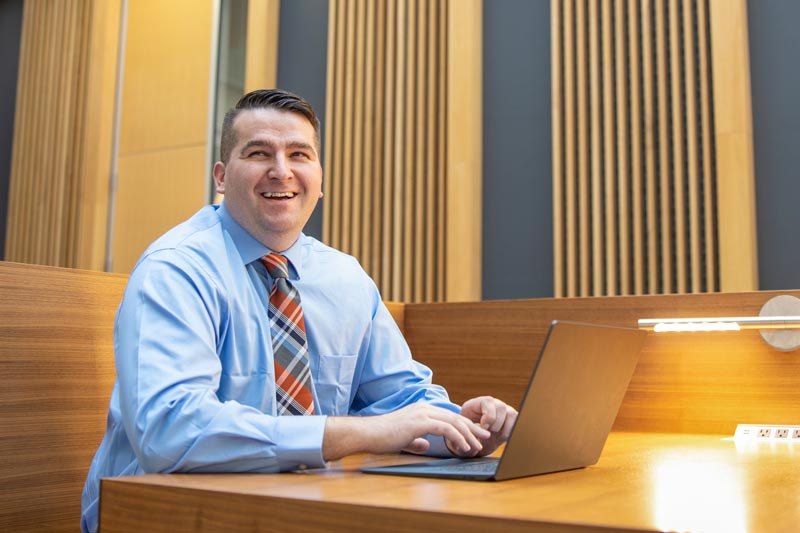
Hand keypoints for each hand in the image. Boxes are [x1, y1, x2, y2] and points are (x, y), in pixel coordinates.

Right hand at [322, 403, 490, 460]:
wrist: (368, 434)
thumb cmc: (382, 438)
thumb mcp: (404, 439)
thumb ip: (416, 441)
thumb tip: (424, 446)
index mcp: (422, 410)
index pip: (449, 416)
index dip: (465, 425)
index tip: (476, 435)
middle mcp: (424, 408)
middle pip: (455, 417)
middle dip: (472, 428)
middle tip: (485, 437)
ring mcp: (422, 414)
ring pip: (453, 422)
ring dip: (468, 435)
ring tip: (477, 446)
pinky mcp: (420, 422)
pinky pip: (445, 429)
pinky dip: (457, 438)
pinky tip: (463, 447)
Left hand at [447, 396, 516, 456]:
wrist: (475, 438)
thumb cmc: (468, 433)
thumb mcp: (464, 432)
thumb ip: (468, 433)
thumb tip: (472, 438)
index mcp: (480, 402)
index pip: (488, 402)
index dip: (488, 417)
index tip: (484, 428)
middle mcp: (494, 403)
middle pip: (501, 407)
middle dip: (496, 424)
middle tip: (489, 433)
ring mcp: (504, 410)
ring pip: (512, 414)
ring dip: (505, 428)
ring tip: (495, 438)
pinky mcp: (511, 419)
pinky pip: (517, 422)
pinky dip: (510, 432)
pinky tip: (501, 439)